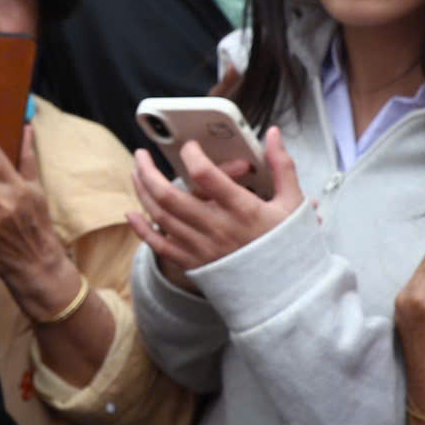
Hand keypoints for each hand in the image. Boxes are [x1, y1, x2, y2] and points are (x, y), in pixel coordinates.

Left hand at [127, 126, 302, 277]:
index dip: (193, 155)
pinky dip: (141, 230)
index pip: (206, 175)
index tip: (190, 147)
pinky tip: (131, 213)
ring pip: (160, 216)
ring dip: (143, 192)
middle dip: (149, 171)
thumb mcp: (293, 203)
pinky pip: (159, 246)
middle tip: (142, 155)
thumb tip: (274, 134)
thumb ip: (282, 165)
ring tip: (136, 173)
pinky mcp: (193, 263)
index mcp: (242, 209)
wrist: (284, 290)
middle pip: (169, 196)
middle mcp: (217, 228)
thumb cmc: (287, 245)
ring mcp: (202, 247)